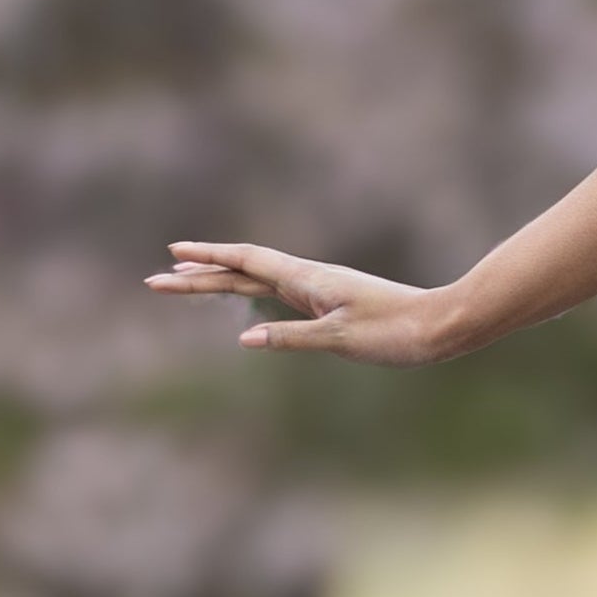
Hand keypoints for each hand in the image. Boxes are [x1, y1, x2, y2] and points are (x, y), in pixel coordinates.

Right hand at [145, 242, 457, 363]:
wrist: (440, 326)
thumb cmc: (396, 333)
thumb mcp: (341, 340)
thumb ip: (292, 337)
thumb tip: (245, 339)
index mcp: (308, 280)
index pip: (246, 263)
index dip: (208, 259)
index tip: (172, 256)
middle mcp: (309, 279)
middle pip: (243, 271)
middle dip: (199, 275)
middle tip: (156, 280)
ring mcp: (319, 290)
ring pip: (258, 281)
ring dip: (220, 281)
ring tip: (185, 283)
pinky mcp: (330, 304)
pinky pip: (278, 293)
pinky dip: (251, 292)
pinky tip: (244, 296)